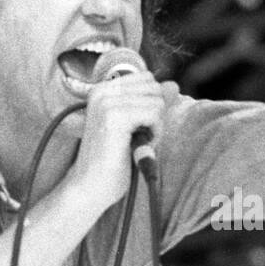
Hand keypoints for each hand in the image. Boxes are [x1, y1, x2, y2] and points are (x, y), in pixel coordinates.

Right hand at [67, 67, 164, 207]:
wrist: (91, 186)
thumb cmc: (113, 159)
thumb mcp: (136, 125)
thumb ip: (153, 103)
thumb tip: (173, 84)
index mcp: (103, 89)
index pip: (147, 79)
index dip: (152, 104)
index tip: (137, 126)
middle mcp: (102, 91)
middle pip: (154, 88)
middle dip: (156, 114)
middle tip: (138, 137)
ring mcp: (107, 103)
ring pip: (157, 101)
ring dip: (156, 127)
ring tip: (136, 143)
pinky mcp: (115, 117)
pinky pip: (155, 114)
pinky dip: (155, 133)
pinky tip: (138, 146)